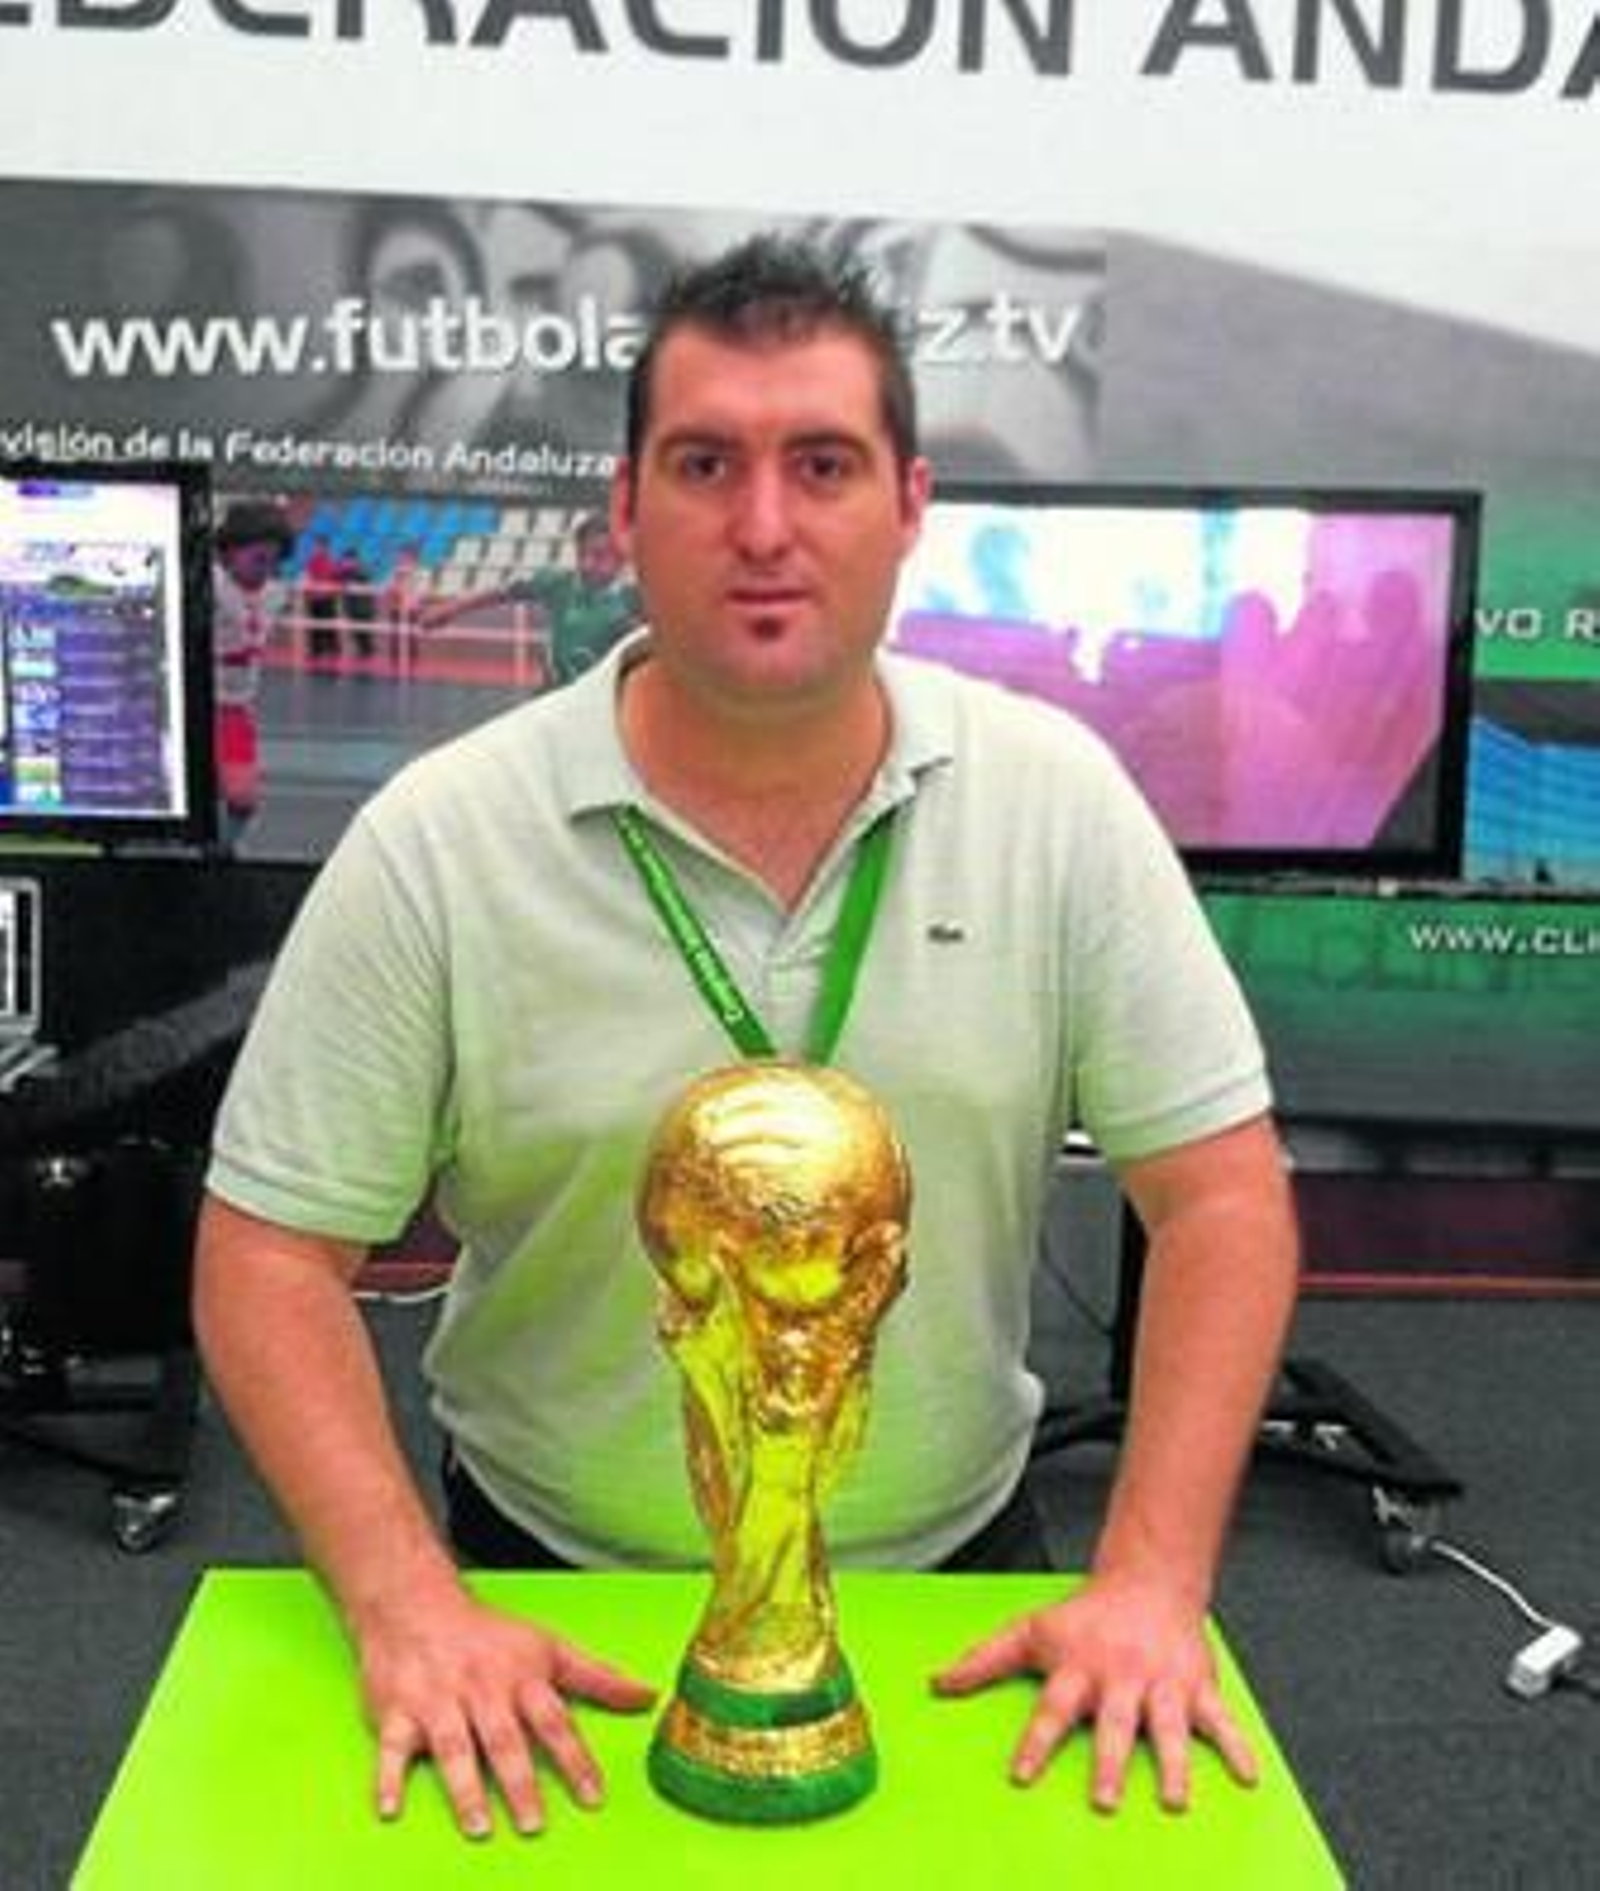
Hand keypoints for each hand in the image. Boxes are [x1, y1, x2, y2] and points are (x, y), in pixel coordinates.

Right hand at [356, 1586, 655, 1838]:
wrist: (415, 1605)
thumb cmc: (488, 1636)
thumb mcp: (548, 1648)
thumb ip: (597, 1678)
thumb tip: (648, 1696)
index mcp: (520, 1678)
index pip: (555, 1721)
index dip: (576, 1759)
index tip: (593, 1797)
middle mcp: (481, 1690)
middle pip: (504, 1738)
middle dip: (520, 1781)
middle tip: (534, 1823)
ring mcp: (437, 1701)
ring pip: (454, 1746)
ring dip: (465, 1788)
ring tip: (479, 1827)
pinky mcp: (395, 1712)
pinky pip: (391, 1748)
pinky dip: (388, 1778)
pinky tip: (390, 1809)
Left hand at [931, 1573, 1257, 1811]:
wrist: (1147, 1580)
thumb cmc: (1085, 1616)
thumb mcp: (1030, 1631)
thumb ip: (984, 1660)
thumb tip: (936, 1683)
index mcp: (1078, 1668)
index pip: (1052, 1708)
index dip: (1035, 1741)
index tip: (1021, 1775)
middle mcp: (1120, 1677)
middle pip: (1113, 1722)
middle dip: (1109, 1761)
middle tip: (1104, 1799)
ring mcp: (1161, 1682)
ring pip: (1167, 1726)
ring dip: (1171, 1764)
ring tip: (1171, 1799)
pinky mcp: (1196, 1686)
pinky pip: (1220, 1720)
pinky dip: (1236, 1747)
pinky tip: (1248, 1777)